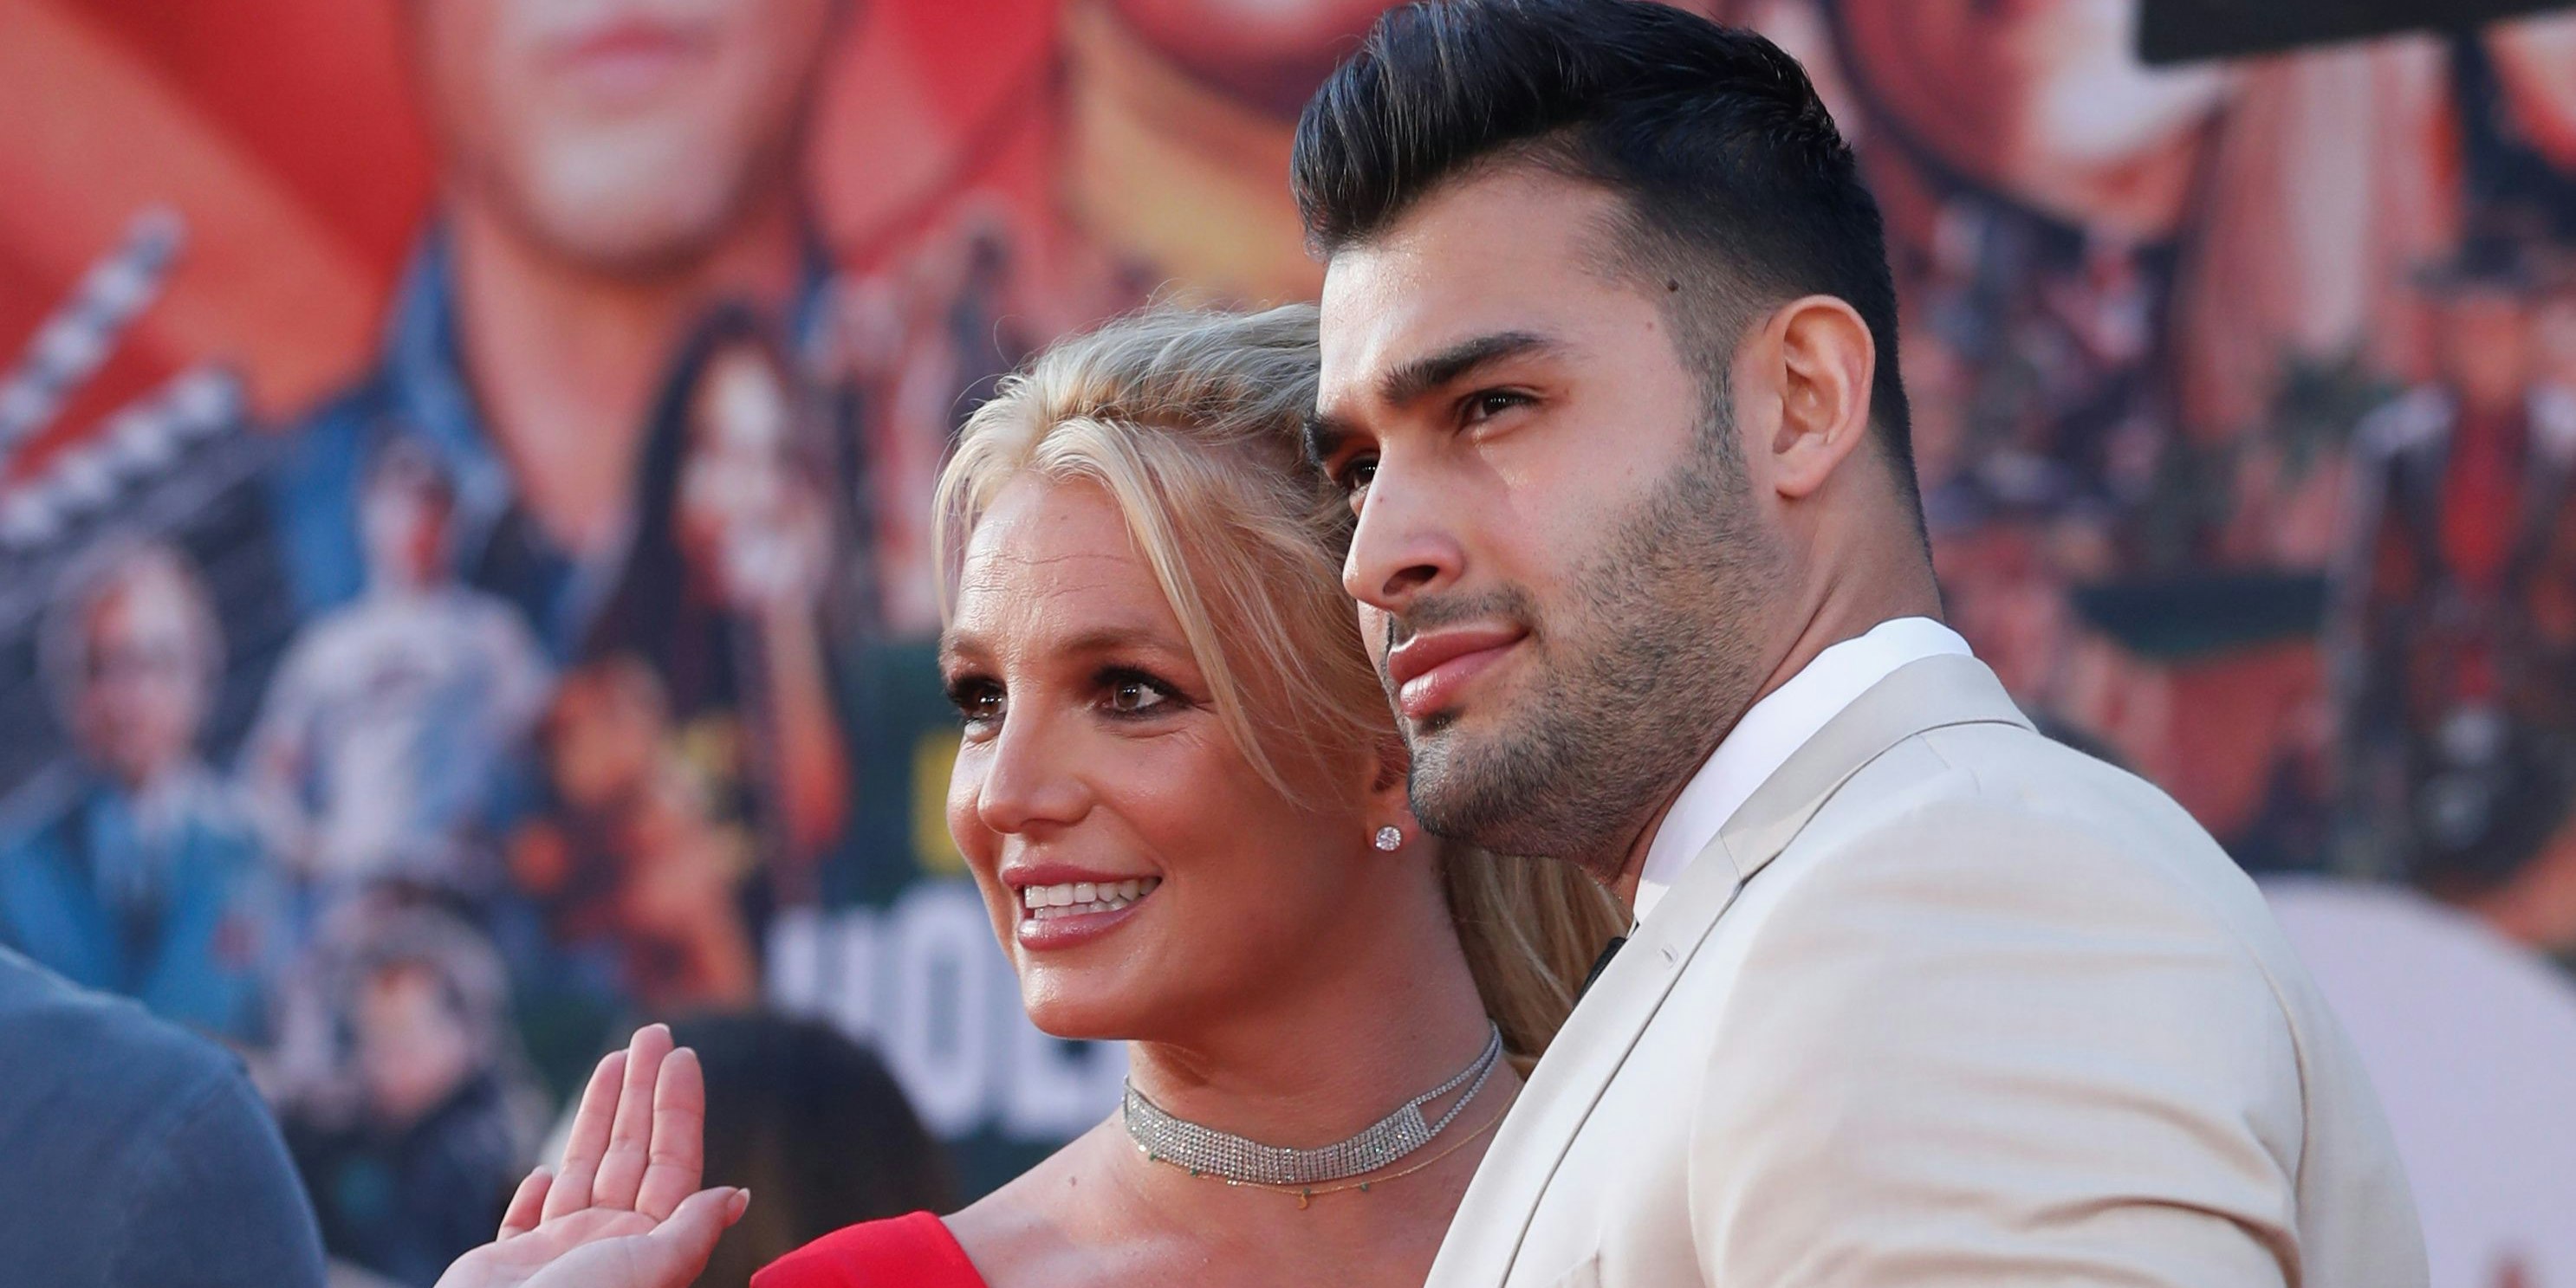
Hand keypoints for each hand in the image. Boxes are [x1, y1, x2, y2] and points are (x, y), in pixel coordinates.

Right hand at [434, 1025, 747, 1287]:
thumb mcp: (652, 1267)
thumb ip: (691, 1229)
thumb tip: (737, 1195)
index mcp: (646, 1246)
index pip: (672, 1163)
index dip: (679, 1109)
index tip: (683, 1056)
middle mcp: (606, 1245)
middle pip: (631, 1154)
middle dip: (641, 1093)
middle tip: (651, 1033)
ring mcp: (557, 1254)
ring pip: (584, 1170)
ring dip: (599, 1117)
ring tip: (613, 1060)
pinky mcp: (508, 1265)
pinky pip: (528, 1221)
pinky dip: (536, 1194)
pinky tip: (546, 1169)